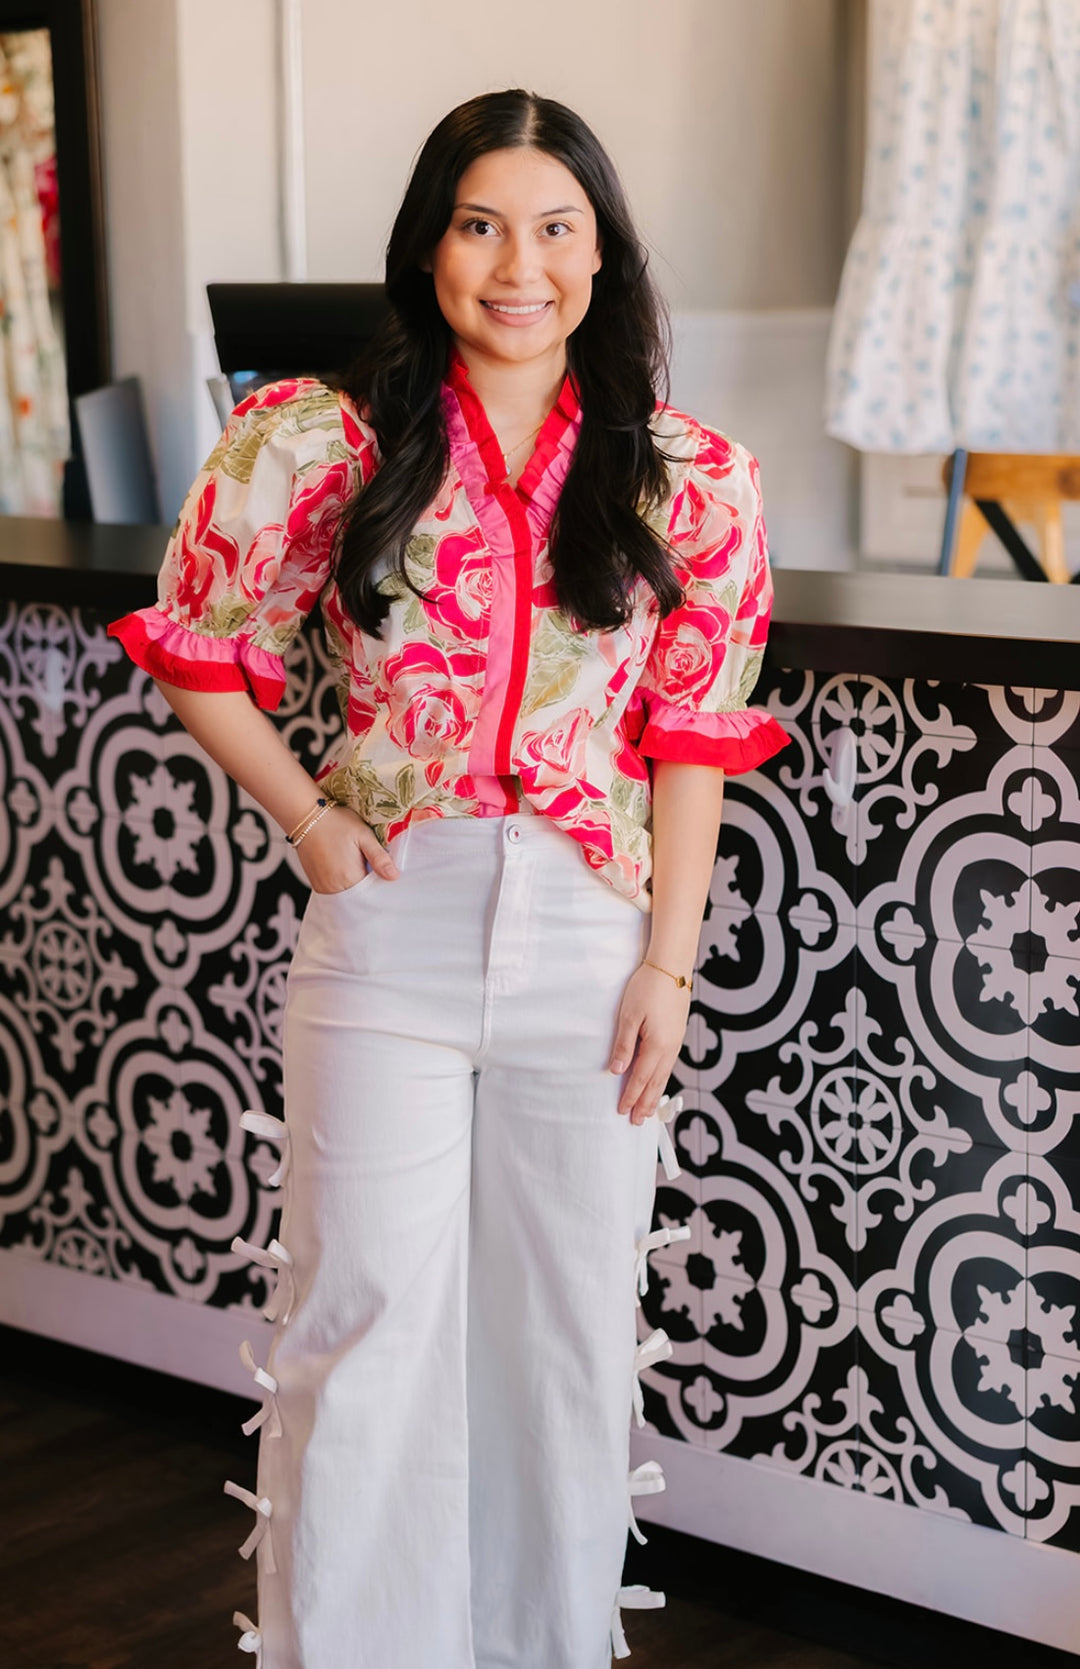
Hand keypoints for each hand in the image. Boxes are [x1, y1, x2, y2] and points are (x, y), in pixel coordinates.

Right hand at [295, 804, 398, 893]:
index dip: (380, 884)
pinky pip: (335, 892)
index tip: (384, 873)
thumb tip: (394, 876)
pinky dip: (343, 884)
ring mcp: (323, 887)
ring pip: (347, 895)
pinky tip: (344, 867)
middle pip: (359, 896)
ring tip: (354, 864)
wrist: (306, 818)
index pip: (372, 893)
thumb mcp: (364, 836)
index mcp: (350, 878)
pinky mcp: (316, 884)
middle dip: (367, 886)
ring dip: (355, 885)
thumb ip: (379, 858)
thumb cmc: (336, 823)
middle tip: (369, 865)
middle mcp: (334, 887)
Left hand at [608, 963, 690, 1123]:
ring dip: (655, 1094)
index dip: (631, 1097)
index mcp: (657, 1046)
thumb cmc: (648, 987)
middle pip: (656, 1083)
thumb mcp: (629, 1016)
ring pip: (664, 1075)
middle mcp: (670, 1048)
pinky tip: (658, 1081)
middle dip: (646, 1104)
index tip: (622, 1112)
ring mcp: (676, 1042)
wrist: (672, 966)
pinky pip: (668, 1064)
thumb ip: (624, 1045)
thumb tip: (617, 1071)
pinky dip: (662, 1079)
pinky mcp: (677, 1034)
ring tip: (649, 1110)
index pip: (640, 1079)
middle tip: (637, 1122)